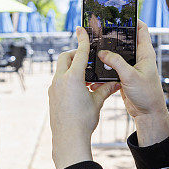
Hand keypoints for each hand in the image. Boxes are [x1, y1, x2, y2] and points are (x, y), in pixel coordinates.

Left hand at [48, 26, 119, 168]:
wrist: (68, 139)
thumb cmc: (84, 120)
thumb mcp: (97, 102)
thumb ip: (105, 89)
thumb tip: (117, 83)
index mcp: (73, 78)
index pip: (79, 53)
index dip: (83, 40)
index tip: (82, 29)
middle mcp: (60, 80)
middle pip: (65, 58)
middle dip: (74, 54)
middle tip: (86, 58)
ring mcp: (53, 88)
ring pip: (61, 70)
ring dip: (71, 68)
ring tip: (86, 76)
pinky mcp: (51, 96)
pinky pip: (59, 81)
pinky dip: (67, 79)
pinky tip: (78, 89)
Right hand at [98, 20, 168, 145]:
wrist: (147, 114)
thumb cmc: (146, 94)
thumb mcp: (130, 76)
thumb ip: (116, 63)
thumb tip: (102, 52)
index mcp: (145, 53)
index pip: (141, 30)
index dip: (133, 20)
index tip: (119, 15)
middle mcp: (139, 58)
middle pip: (126, 41)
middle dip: (114, 36)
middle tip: (100, 30)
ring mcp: (131, 67)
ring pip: (117, 55)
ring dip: (106, 53)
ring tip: (94, 47)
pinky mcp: (124, 77)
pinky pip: (112, 68)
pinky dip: (104, 69)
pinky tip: (94, 70)